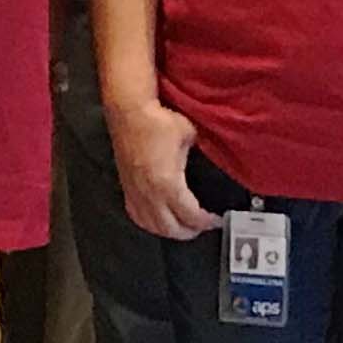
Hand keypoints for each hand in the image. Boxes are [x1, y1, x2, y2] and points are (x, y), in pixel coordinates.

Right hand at [108, 98, 213, 239]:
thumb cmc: (157, 121)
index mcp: (168, 184)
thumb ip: (198, 153)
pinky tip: (158, 220)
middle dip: (190, 231)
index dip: (206, 222)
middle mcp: (150, 194)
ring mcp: (135, 193)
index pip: (191, 216)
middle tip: (203, 226)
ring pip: (153, 226)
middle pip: (171, 229)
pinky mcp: (126, 188)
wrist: (128, 112)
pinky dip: (151, 224)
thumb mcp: (189, 135)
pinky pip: (138, 216)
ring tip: (183, 226)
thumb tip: (205, 157)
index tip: (216, 219)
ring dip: (170, 231)